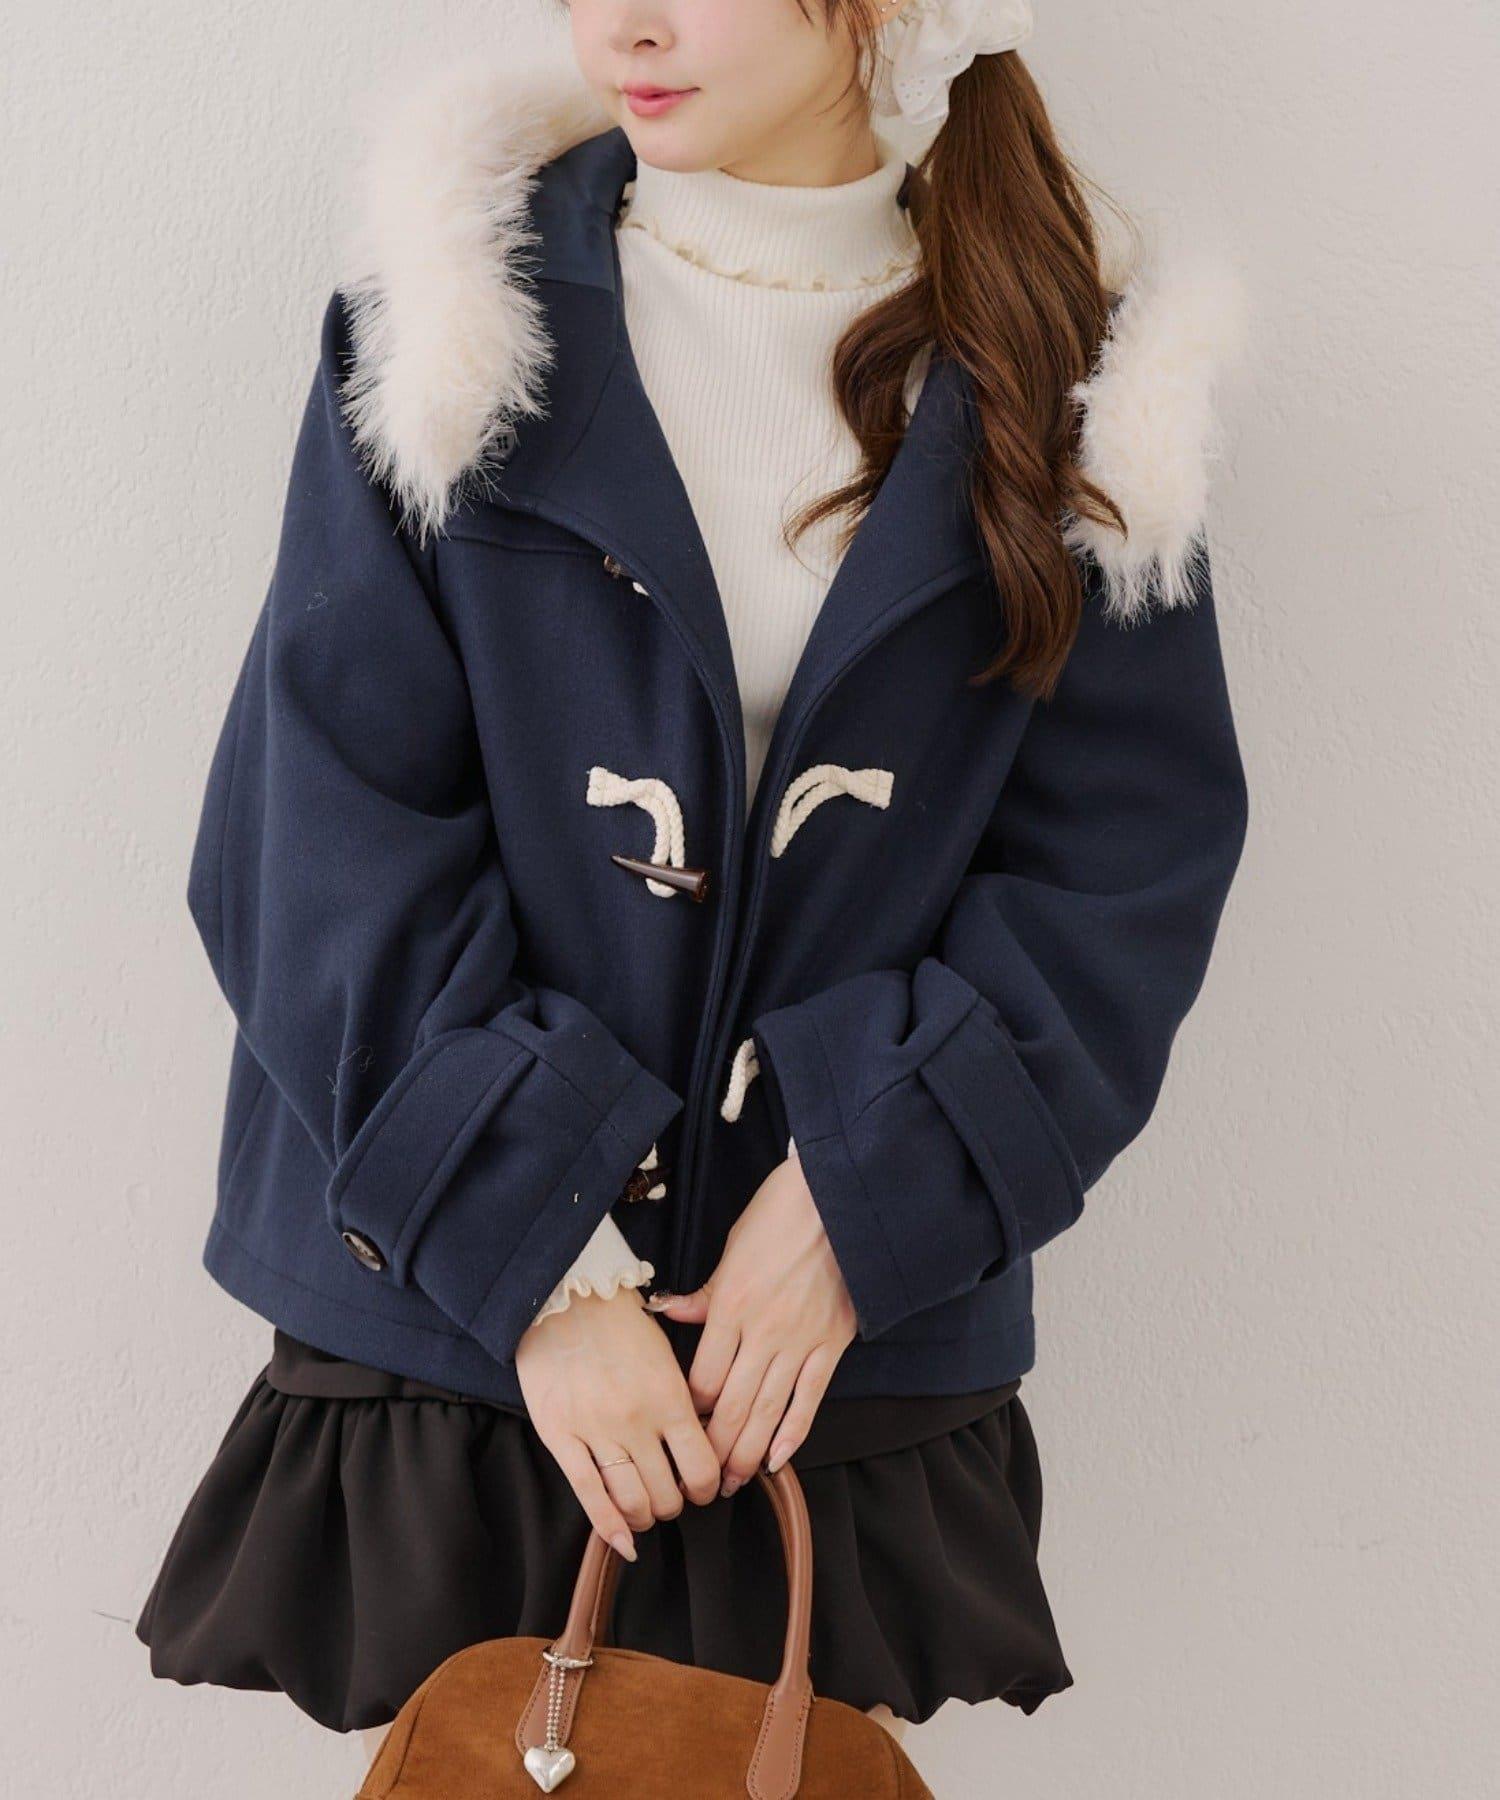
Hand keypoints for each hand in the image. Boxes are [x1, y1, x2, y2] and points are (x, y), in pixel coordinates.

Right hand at [515, 1286, 721, 1560]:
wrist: (566, 1297)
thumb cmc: (620, 1322)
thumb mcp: (667, 1355)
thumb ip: (684, 1401)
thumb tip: (701, 1442)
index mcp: (670, 1397)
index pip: (702, 1467)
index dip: (708, 1487)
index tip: (703, 1486)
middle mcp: (637, 1421)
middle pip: (668, 1494)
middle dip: (675, 1504)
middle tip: (672, 1496)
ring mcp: (597, 1432)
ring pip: (632, 1503)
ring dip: (646, 1516)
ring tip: (647, 1510)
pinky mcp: (561, 1438)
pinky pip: (589, 1496)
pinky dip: (609, 1528)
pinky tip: (624, 1543)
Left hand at [647, 1148, 855, 1494]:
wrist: (837, 1198)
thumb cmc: (780, 1214)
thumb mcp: (731, 1248)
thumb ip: (703, 1294)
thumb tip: (664, 1312)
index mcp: (732, 1305)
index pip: (703, 1377)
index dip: (689, 1411)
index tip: (680, 1432)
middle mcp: (763, 1331)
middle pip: (732, 1406)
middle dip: (714, 1449)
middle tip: (702, 1483)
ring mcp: (800, 1340)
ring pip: (768, 1411)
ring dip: (747, 1453)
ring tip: (733, 1483)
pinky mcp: (832, 1343)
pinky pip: (810, 1397)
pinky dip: (794, 1432)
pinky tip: (778, 1458)